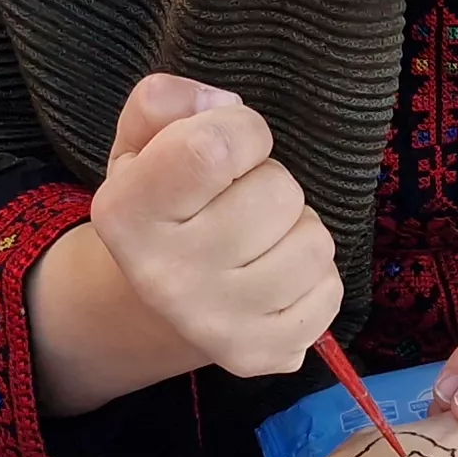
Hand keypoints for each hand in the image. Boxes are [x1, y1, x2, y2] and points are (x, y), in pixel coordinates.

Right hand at [87, 73, 340, 378]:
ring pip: (315, 242)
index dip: (241, 129)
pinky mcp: (261, 354)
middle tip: (239, 200)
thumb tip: (224, 105)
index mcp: (127, 213)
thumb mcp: (140, 141)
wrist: (157, 300)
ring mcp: (215, 324)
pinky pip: (330, 290)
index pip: (216, 147)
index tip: (230, 144)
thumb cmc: (162, 202)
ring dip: (297, 228)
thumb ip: (165, 102)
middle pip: (277, 193)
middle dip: (270, 182)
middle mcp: (164, 277)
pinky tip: (273, 276)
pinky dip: (313, 276)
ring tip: (259, 238)